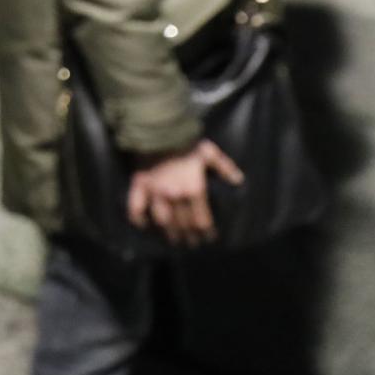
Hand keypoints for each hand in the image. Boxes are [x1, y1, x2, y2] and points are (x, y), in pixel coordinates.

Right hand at [127, 140, 243, 246]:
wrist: (158, 132)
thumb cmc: (186, 143)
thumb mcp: (210, 153)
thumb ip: (224, 167)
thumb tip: (238, 180)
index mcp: (193, 190)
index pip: (201, 220)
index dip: (206, 232)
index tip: (209, 238)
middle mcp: (174, 196)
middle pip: (183, 224)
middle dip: (189, 236)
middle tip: (192, 243)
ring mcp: (155, 193)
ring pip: (163, 221)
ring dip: (169, 233)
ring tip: (174, 240)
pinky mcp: (140, 186)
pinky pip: (136, 207)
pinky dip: (138, 218)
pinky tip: (143, 226)